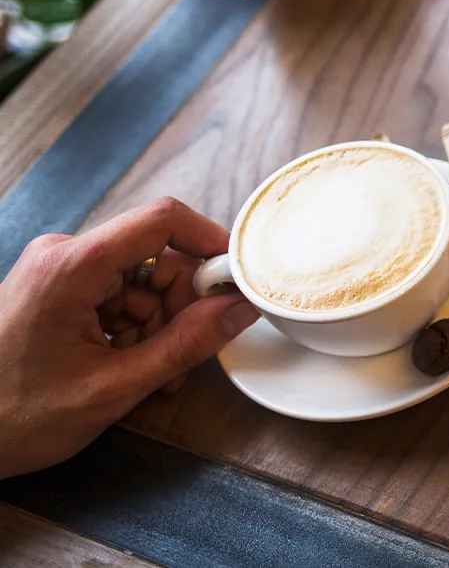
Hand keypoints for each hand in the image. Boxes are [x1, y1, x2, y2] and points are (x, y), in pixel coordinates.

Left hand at [0, 198, 258, 479]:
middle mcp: (62, 255)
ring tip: (149, 377)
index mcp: (72, 265)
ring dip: (157, 326)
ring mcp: (56, 271)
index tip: (234, 279)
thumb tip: (240, 308)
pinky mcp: (54, 290)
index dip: (209, 241)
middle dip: (179, 305)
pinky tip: (127, 368)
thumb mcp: (114, 387)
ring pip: (140, 281)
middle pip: (155, 257)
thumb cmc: (16, 416)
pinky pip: (116, 295)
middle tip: (184, 356)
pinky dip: (133, 329)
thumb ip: (185, 344)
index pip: (162, 219)